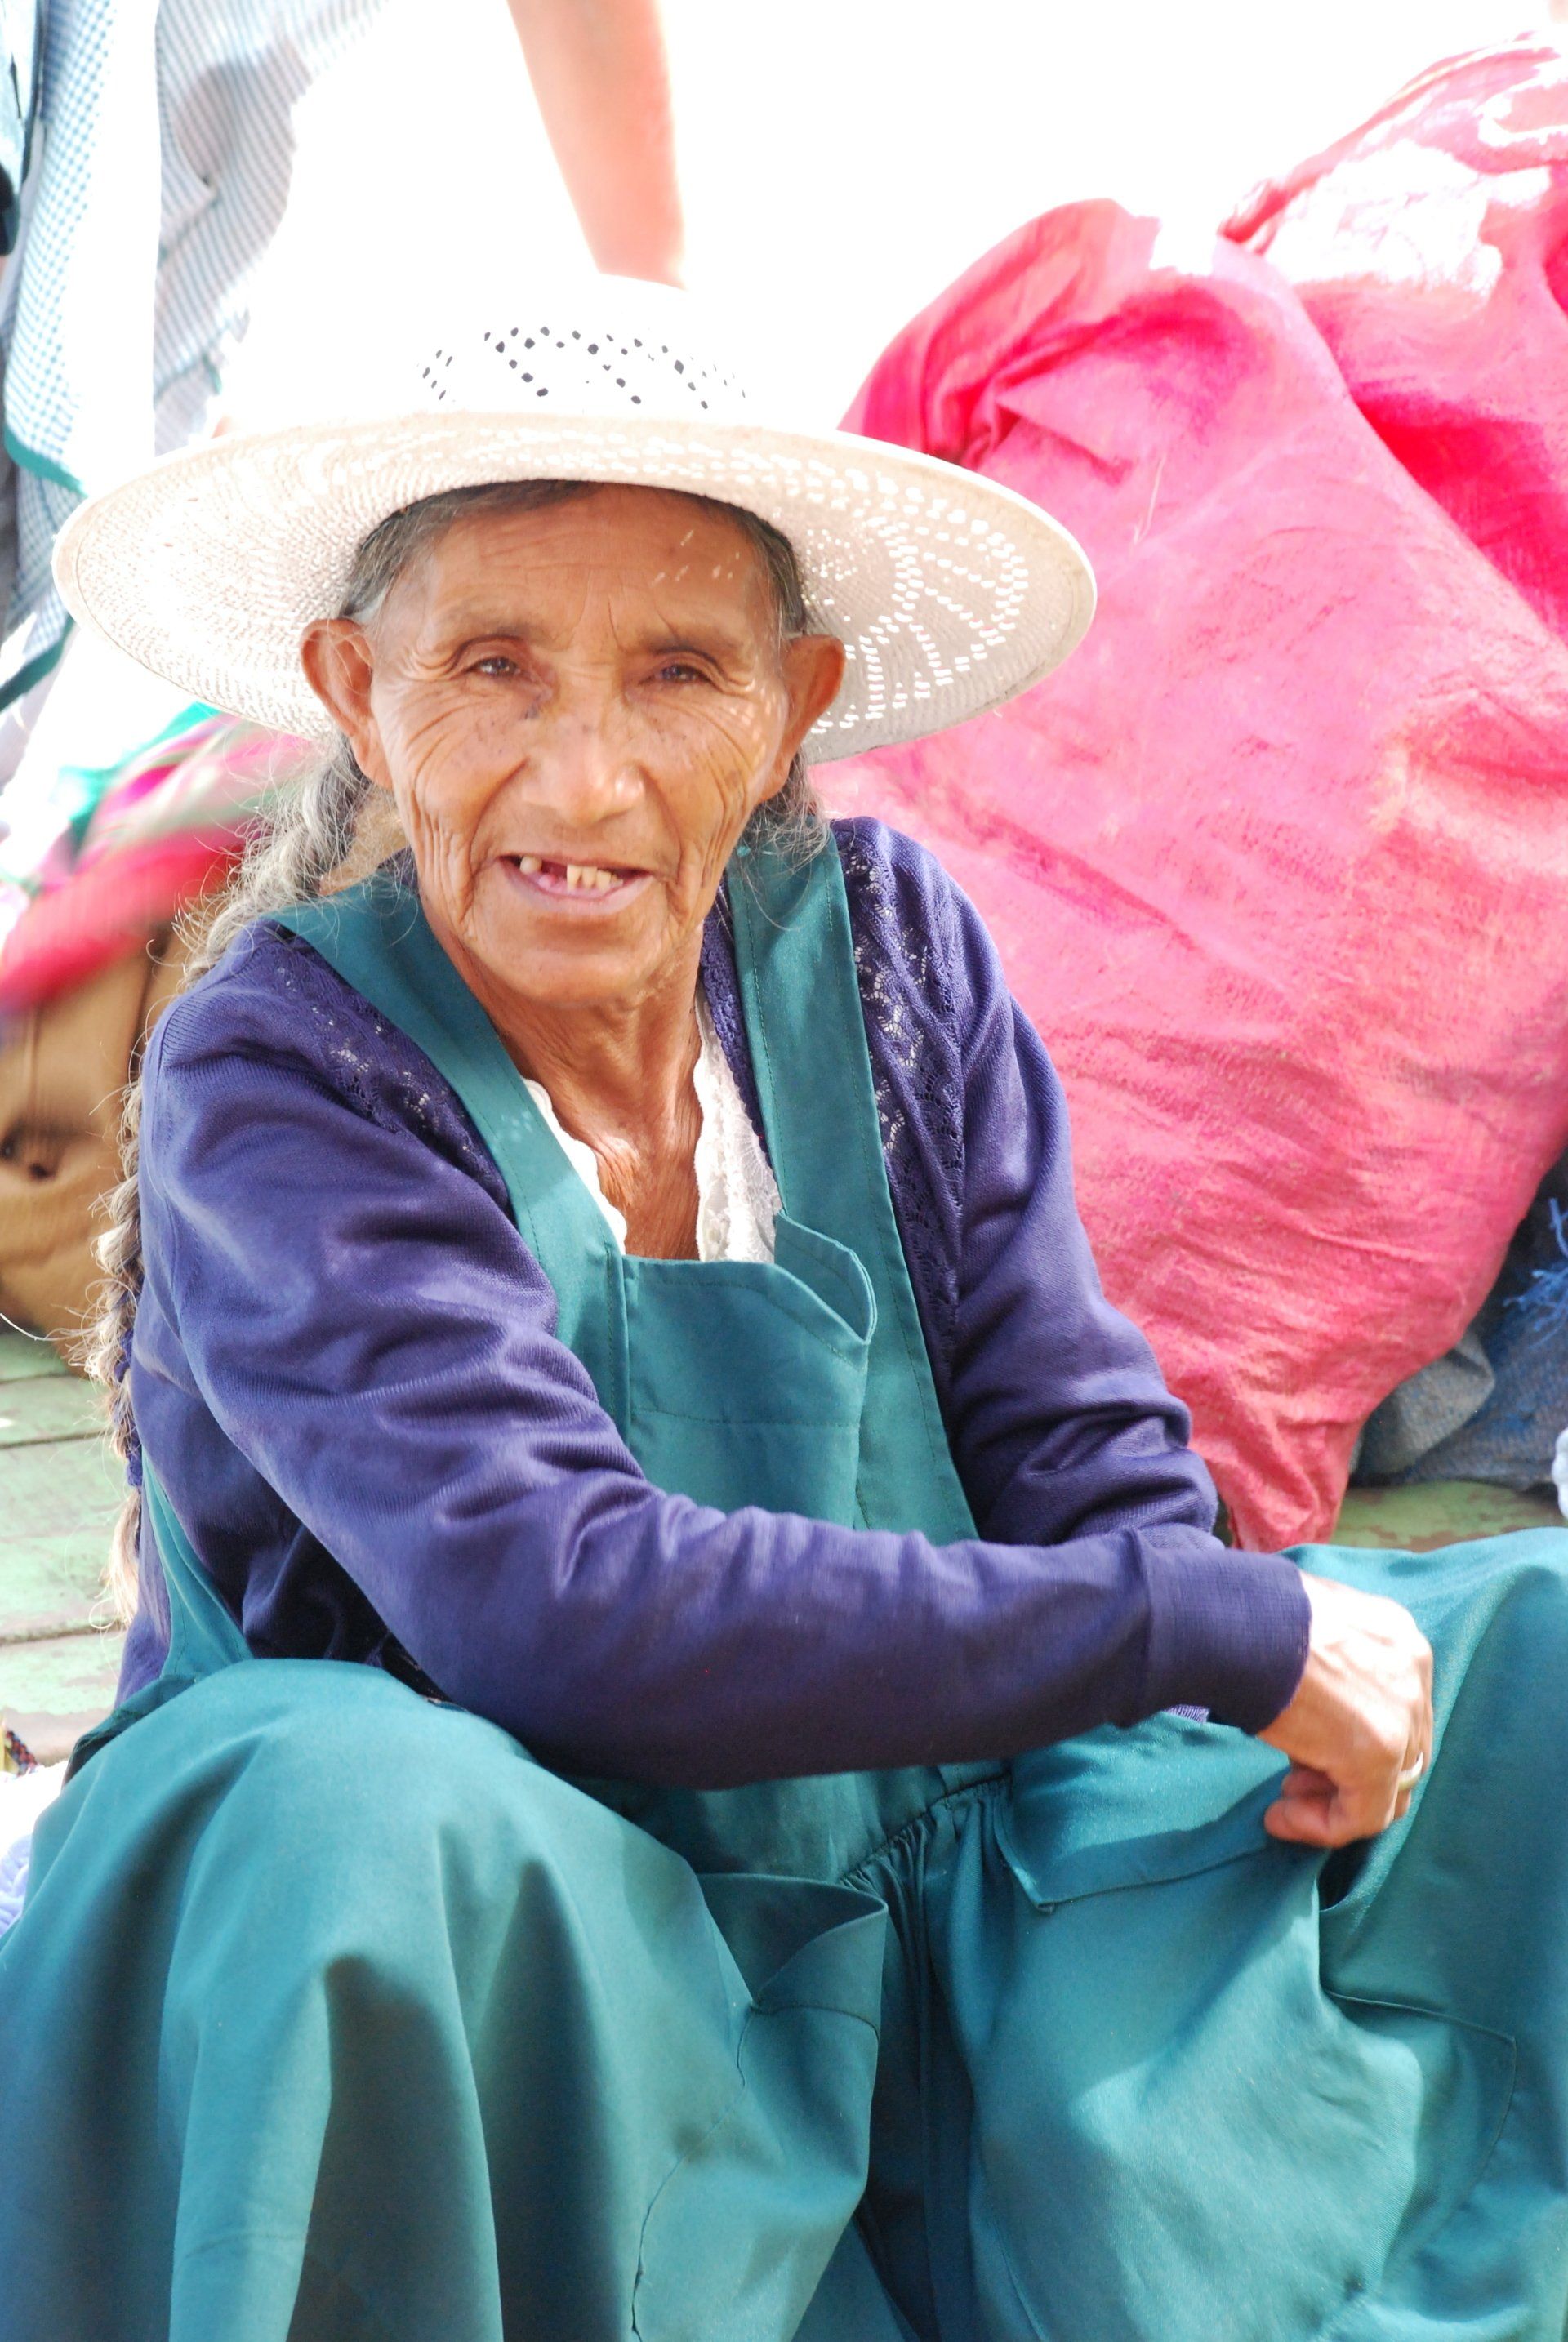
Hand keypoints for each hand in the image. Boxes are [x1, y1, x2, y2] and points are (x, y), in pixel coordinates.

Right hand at [1258, 1572, 1431, 1847]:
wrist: (1236, 1621)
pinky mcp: (1379, 1753)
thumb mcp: (1308, 1627)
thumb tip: (1317, 1704)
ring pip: (1389, 1787)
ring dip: (1334, 1801)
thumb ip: (1329, 1662)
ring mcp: (1402, 1714)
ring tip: (1286, 1803)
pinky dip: (1323, 1826)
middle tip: (1294, 1780)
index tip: (1303, 1752)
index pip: (1395, 1708)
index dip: (1350, 1737)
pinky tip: (1280, 1818)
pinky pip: (1364, 1814)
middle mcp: (1413, 1672)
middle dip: (1345, 1771)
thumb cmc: (1251, 1617)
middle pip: (1400, 1749)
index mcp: (1397, 1636)